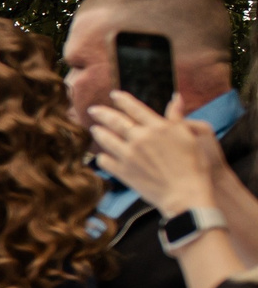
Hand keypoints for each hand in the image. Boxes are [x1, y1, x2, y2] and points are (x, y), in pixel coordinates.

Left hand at [90, 92, 223, 216]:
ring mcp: (129, 155)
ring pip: (106, 139)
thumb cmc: (193, 165)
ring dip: (99, 132)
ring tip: (94, 129)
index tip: (114, 94)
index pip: (134, 108)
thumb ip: (177, 116)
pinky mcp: (123, 172)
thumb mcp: (190, 135)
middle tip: (93, 109)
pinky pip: (105, 161)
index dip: (122, 100)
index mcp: (157, 127)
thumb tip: (175, 96)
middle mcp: (140, 138)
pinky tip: (101, 154)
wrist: (184, 193)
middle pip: (115, 121)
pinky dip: (102, 156)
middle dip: (102, 113)